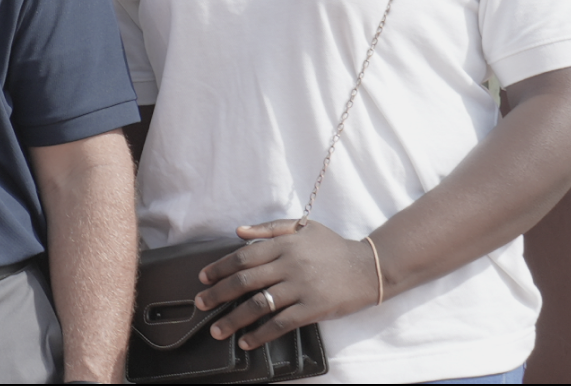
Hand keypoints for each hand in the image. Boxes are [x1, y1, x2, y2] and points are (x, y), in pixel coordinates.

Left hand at [192, 218, 379, 349]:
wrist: (369, 267)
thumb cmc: (333, 247)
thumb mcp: (303, 228)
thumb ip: (270, 229)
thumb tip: (238, 231)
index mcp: (285, 245)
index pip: (243, 257)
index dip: (219, 268)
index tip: (203, 278)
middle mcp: (290, 265)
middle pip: (245, 281)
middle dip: (218, 293)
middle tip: (201, 303)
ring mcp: (302, 288)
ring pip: (259, 304)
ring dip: (234, 319)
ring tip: (218, 330)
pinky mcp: (313, 308)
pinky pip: (281, 323)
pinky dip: (261, 334)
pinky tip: (246, 342)